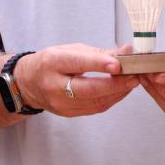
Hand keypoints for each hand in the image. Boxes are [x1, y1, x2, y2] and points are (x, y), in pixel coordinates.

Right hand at [15, 43, 138, 116]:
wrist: (29, 83)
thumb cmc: (52, 62)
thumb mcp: (71, 50)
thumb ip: (99, 53)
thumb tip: (126, 51)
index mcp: (52, 62)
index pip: (78, 63)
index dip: (100, 64)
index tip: (119, 63)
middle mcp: (54, 85)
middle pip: (88, 88)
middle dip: (115, 84)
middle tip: (134, 76)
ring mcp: (60, 103)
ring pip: (94, 102)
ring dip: (117, 93)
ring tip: (132, 82)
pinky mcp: (67, 113)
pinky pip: (94, 109)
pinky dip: (110, 100)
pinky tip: (120, 91)